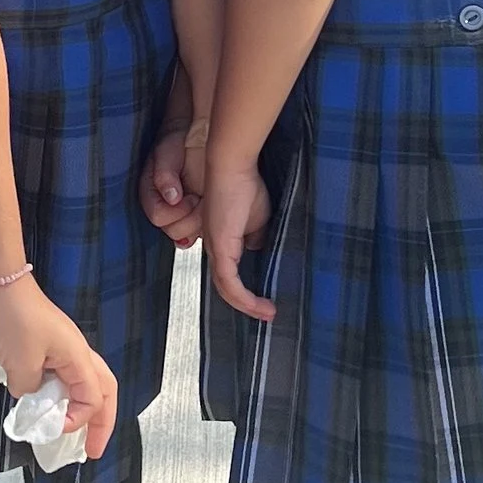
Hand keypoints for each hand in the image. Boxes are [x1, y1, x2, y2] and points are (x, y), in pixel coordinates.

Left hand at [0, 279, 116, 466]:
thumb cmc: (14, 319)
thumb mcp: (20, 362)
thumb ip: (28, 390)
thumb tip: (28, 399)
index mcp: (78, 358)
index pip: (92, 399)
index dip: (77, 420)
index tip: (54, 430)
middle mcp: (77, 355)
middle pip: (103, 392)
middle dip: (101, 424)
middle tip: (91, 452)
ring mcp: (62, 351)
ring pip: (84, 386)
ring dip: (82, 412)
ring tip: (75, 437)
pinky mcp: (45, 349)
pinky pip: (62, 380)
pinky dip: (60, 398)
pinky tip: (47, 409)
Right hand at [141, 119, 207, 247]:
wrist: (195, 133)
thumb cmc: (177, 140)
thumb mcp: (167, 151)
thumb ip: (164, 174)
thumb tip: (171, 197)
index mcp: (150, 193)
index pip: (158, 217)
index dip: (176, 212)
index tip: (191, 198)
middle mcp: (162, 206)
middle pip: (172, 230)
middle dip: (190, 218)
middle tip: (200, 200)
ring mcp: (178, 212)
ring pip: (185, 234)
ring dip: (199, 222)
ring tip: (206, 202)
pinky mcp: (193, 213)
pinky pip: (197, 231)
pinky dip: (205, 225)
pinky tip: (211, 211)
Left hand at [203, 153, 275, 324]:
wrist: (232, 167)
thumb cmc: (244, 186)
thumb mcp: (257, 218)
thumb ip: (256, 237)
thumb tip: (259, 250)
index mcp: (221, 242)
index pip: (228, 275)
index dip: (243, 291)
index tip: (264, 302)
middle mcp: (214, 249)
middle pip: (226, 287)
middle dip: (246, 305)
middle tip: (267, 315)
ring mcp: (215, 250)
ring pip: (227, 290)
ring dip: (248, 306)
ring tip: (268, 314)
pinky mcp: (220, 249)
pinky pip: (230, 284)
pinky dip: (244, 298)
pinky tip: (261, 306)